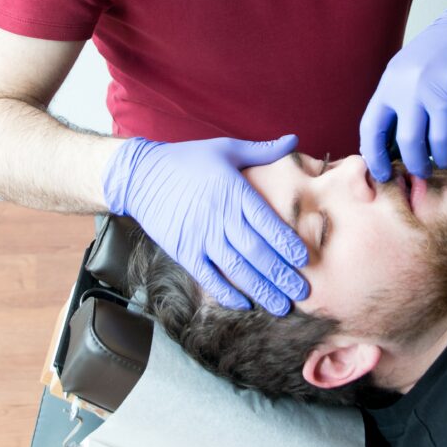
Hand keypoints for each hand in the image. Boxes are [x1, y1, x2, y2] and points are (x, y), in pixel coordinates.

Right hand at [101, 135, 309, 314]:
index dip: (287, 243)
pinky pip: (208, 277)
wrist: (141, 175)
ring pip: (236, 268)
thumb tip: (294, 140)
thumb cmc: (187, 159)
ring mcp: (200, 236)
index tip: (305, 260)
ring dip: (261, 289)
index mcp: (234, 192)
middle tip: (302, 293)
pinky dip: (226, 292)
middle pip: (256, 251)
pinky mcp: (183, 251)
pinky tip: (244, 304)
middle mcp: (219, 216)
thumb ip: (262, 150)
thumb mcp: (226, 148)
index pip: (267, 222)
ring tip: (281, 306)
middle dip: (280, 274)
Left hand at [359, 6, 446, 181]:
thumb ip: (390, 111)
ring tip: (445, 157)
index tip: (383, 175)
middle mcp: (414, 88)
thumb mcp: (399, 78)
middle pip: (409, 143)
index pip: (372, 130)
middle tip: (421, 171)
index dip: (375, 159)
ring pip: (441, 144)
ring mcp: (445, 90)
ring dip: (444, 158)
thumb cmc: (429, 62)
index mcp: (390, 86)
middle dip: (416, 165)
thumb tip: (382, 155)